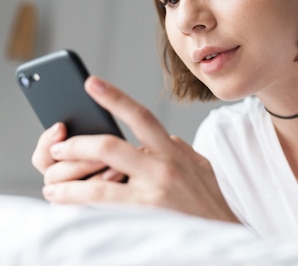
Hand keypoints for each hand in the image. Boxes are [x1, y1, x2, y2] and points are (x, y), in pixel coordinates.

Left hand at [39, 76, 238, 222]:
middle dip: (77, 143)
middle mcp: (164, 167)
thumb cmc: (210, 199)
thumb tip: (158, 137)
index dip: (114, 98)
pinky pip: (103, 206)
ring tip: (51, 181)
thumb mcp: (199, 164)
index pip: (141, 116)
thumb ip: (177, 148)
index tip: (91, 83)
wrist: (225, 234)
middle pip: (110, 146)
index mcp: (174, 151)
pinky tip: (62, 197)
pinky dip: (77, 199)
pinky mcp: (146, 216)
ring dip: (67, 178)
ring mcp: (153, 193)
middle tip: (58, 144)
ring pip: (99, 180)